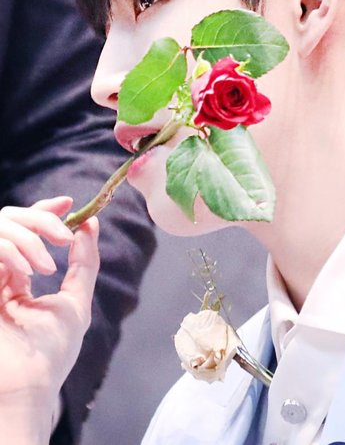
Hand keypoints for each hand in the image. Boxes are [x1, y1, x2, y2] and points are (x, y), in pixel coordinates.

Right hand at [0, 197, 98, 441]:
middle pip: (11, 219)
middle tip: (64, 234)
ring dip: (31, 238)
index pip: (27, 230)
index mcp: (19, 278)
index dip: (45, 210)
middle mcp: (0, 273)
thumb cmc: (51, 352)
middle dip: (41, 218)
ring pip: (2, 225)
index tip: (69, 203)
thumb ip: (83, 263)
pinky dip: (14, 250)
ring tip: (48, 267)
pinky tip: (30, 273)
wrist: (26, 386)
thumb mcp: (75, 301)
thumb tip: (91, 225)